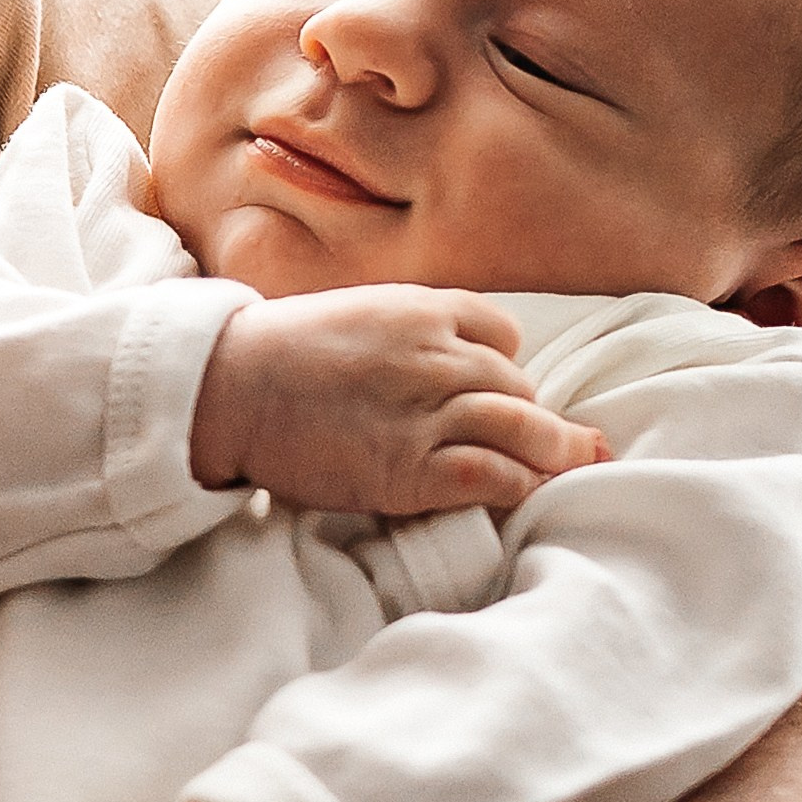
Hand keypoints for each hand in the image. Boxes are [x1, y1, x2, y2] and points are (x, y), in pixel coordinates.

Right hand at [188, 290, 605, 514]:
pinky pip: (490, 475)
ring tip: (574, 464)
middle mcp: (434, 357)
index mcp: (421, 311)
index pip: (501, 334)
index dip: (504, 364)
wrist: (227, 386)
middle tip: (555, 441)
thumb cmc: (278, 353)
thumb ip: (405, 332)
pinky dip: (516, 484)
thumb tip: (439, 359)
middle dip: (532, 415)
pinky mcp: (408, 469)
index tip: (496, 390)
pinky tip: (520, 490)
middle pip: (516, 386)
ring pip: (521, 428)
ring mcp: (424, 413)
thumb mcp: (354, 315)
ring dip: (553, 451)